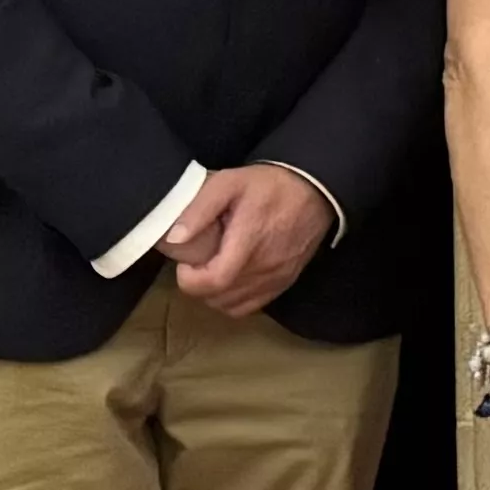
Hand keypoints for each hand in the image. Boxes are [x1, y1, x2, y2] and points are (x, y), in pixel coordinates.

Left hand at [168, 164, 337, 315]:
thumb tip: (174, 238)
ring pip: (232, 306)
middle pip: (218, 298)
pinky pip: (251, 306)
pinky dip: (234, 300)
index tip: (185, 263)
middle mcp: (266, 267)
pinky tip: (232, 279)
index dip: (189, 280)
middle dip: (198, 285)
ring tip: (213, 270)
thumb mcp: (229, 183)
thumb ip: (200, 209)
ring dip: (215, 294)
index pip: (213, 282)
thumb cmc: (269, 185)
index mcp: (249, 242)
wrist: (314, 189)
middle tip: (197, 263)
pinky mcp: (285, 282)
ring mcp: (277, 278)